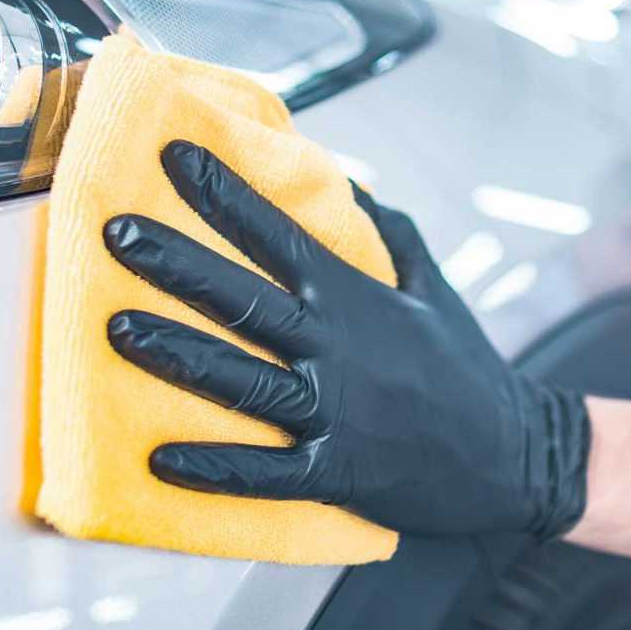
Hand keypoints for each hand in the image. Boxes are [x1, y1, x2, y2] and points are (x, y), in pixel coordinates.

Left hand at [102, 139, 590, 538]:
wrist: (513, 454)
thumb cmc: (466, 364)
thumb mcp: (434, 287)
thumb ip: (390, 233)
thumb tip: (347, 183)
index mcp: (358, 301)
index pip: (281, 236)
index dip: (226, 194)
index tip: (174, 155)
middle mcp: (339, 351)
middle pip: (246, 300)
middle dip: (178, 263)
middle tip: (117, 231)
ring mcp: (337, 414)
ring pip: (244, 380)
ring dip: (178, 354)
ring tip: (117, 327)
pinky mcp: (339, 473)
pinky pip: (268, 473)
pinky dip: (216, 468)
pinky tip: (161, 458)